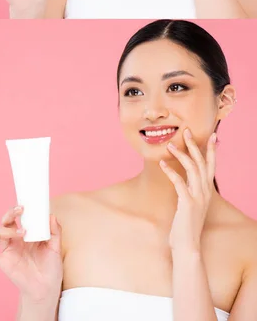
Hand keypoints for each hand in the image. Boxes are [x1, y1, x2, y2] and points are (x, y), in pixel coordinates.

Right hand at [0, 206, 62, 303]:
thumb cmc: (50, 269)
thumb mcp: (56, 249)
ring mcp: (8, 250)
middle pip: (6, 221)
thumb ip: (55, 233)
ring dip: (7, 230)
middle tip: (19, 211)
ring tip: (21, 233)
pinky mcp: (3, 262)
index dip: (17, 209)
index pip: (17, 217)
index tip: (24, 205)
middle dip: (10, 214)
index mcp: (26, 234)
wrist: (46, 290)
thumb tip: (52, 216)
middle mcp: (15, 240)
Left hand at [160, 129, 217, 252]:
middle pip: (202, 163)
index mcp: (206, 190)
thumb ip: (189, 188)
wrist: (187, 245)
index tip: (213, 135)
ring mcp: (198, 197)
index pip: (211, 165)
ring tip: (170, 144)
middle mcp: (205, 192)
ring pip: (192, 170)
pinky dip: (171, 171)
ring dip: (181, 155)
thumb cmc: (185, 223)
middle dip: (195, 146)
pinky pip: (179, 183)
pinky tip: (162, 163)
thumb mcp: (190, 202)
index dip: (212, 150)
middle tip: (187, 131)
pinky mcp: (188, 203)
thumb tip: (184, 174)